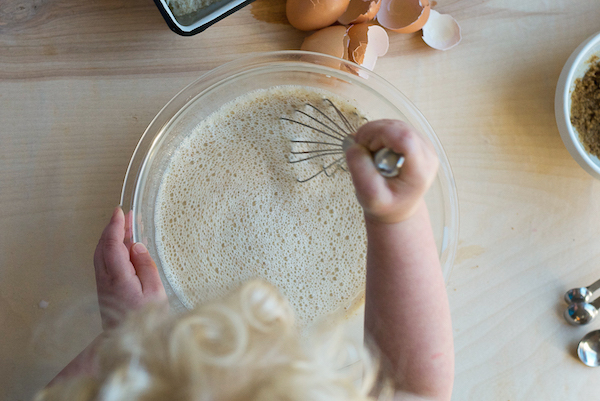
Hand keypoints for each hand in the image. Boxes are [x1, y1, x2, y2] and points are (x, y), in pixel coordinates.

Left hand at [94, 207, 166, 329]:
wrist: (127, 343)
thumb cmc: (145, 319)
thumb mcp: (155, 292)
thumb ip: (146, 266)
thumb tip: (137, 246)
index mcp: (119, 277)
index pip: (112, 245)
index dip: (115, 226)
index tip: (121, 212)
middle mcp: (106, 279)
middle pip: (103, 246)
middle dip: (112, 228)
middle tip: (125, 215)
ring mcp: (102, 284)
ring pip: (101, 253)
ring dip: (111, 238)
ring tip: (125, 227)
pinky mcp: (104, 288)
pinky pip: (104, 262)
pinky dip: (111, 248)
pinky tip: (122, 247)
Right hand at [345, 120, 438, 223]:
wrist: (397, 208)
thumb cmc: (385, 205)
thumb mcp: (368, 196)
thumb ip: (360, 169)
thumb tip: (356, 144)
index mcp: (420, 171)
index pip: (405, 138)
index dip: (379, 135)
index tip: (365, 147)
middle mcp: (427, 155)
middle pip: (399, 127)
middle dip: (373, 133)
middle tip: (362, 150)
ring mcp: (424, 145)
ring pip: (395, 124)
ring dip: (375, 133)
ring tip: (369, 153)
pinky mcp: (417, 140)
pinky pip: (395, 127)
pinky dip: (380, 133)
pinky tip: (376, 149)